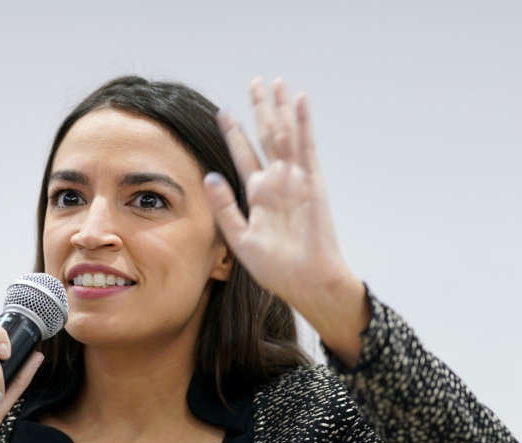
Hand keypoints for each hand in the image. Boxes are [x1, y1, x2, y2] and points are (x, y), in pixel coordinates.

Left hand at [203, 76, 368, 361]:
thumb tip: (208, 176)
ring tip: (276, 82)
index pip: (243, 156)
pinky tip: (299, 101)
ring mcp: (295, 180)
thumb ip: (224, 208)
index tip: (223, 112)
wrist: (307, 281)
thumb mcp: (240, 239)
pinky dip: (303, 123)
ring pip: (285, 135)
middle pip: (265, 137)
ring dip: (280, 109)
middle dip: (260, 110)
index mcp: (258, 195)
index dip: (233, 134)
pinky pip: (306, 147)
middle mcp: (276, 182)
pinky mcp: (312, 183)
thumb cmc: (276, 268)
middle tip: (255, 82)